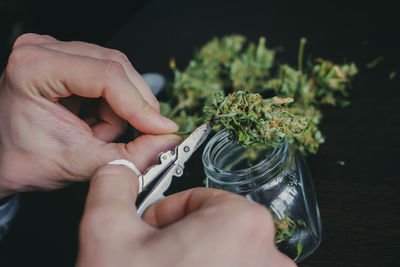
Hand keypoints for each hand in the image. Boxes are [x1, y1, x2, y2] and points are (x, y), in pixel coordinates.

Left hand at [0, 33, 178, 197]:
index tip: (161, 128)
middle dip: (135, 106)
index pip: (107, 75)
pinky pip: (108, 76)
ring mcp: (54, 50)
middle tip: (143, 135)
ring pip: (117, 71)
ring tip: (98, 135)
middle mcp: (42, 49)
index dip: (140, 105)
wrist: (3, 159)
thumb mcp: (80, 164)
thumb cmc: (23, 160)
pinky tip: (95, 123)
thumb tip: (167, 142)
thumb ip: (129, 156)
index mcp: (34, 68)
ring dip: (121, 109)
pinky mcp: (66, 58)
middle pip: (116, 66)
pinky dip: (112, 105)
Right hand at [76, 153, 295, 266]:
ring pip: (227, 256)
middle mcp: (271, 257)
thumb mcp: (107, 233)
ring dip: (197, 264)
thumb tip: (119, 166)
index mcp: (242, 223)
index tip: (149, 237)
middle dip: (181, 241)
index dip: (165, 216)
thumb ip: (113, 184)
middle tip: (156, 264)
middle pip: (216, 228)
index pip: (199, 198)